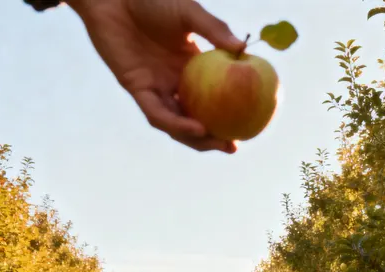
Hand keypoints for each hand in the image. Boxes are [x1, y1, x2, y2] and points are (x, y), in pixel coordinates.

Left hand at [66, 0, 244, 152]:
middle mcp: (173, 82)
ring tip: (217, 142)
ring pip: (175, 123)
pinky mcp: (136, 87)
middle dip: (212, 138)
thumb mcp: (189, 13)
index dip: (227, 114)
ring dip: (195, 139)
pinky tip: (196, 128)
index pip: (212, 99)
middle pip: (194, 119)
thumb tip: (243, 48)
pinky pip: (157, 112)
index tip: (248, 124)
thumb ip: (215, 29)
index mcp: (190, 67)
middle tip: (233, 146)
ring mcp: (155, 87)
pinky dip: (176, 123)